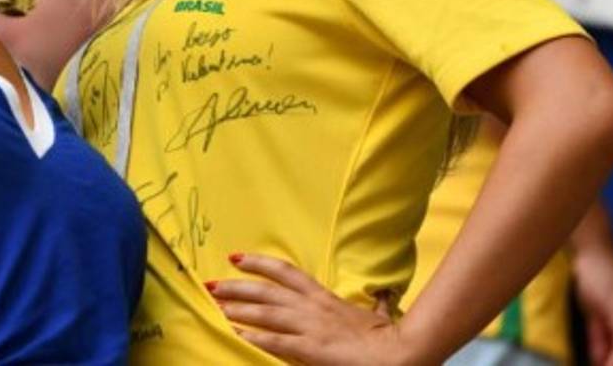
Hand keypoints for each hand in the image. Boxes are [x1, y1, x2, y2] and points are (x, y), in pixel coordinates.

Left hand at [208, 253, 409, 365]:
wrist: (400, 354)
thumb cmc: (388, 337)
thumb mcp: (376, 315)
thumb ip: (373, 305)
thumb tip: (384, 296)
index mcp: (324, 297)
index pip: (286, 272)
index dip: (259, 263)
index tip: (236, 258)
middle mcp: (313, 307)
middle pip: (266, 290)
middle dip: (237, 286)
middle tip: (212, 283)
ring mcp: (311, 327)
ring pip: (266, 313)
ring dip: (238, 310)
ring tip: (217, 306)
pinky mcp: (311, 349)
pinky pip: (276, 341)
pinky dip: (255, 336)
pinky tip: (238, 334)